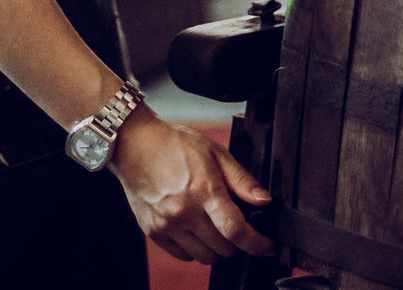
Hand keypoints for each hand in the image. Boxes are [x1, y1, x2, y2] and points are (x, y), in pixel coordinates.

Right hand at [110, 108, 273, 263]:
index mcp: (204, 190)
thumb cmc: (175, 144)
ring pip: (206, 257)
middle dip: (237, 241)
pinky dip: (194, 248)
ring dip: (216, 248)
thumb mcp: (214, 152)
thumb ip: (241, 180)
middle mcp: (185, 212)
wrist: (135, 145)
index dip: (257, 244)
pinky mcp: (154, 232)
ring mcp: (168, 225)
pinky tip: (193, 227)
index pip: (237, 231)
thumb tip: (264, 201)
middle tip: (234, 224)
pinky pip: (184, 256)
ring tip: (212, 224)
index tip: (267, 246)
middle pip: (224, 249)